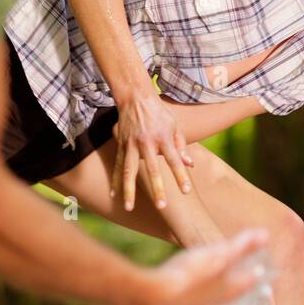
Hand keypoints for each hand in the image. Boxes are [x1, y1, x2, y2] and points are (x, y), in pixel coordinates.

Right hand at [111, 89, 193, 211]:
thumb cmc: (159, 113)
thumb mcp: (175, 125)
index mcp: (163, 138)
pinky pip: (117, 165)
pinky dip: (115, 180)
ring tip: (129, 207)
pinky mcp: (121, 145)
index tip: (186, 191)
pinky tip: (113, 193)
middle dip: (157, 188)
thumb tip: (190, 165)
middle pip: (152, 169)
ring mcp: (131, 144)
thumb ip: (181, 146)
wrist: (136, 97)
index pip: (175, 160)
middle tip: (161, 206)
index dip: (181, 175)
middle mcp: (147, 142)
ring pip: (129, 170)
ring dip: (129, 190)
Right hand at [141, 228, 269, 304]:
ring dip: (218, 289)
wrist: (151, 299)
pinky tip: (189, 291)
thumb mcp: (217, 255)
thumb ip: (241, 246)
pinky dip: (197, 293)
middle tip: (245, 277)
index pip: (249, 280)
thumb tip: (265, 235)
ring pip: (212, 297)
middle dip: (239, 282)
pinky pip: (193, 301)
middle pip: (233, 291)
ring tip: (220, 284)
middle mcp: (215, 303)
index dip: (255, 271)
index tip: (261, 267)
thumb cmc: (188, 274)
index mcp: (229, 290)